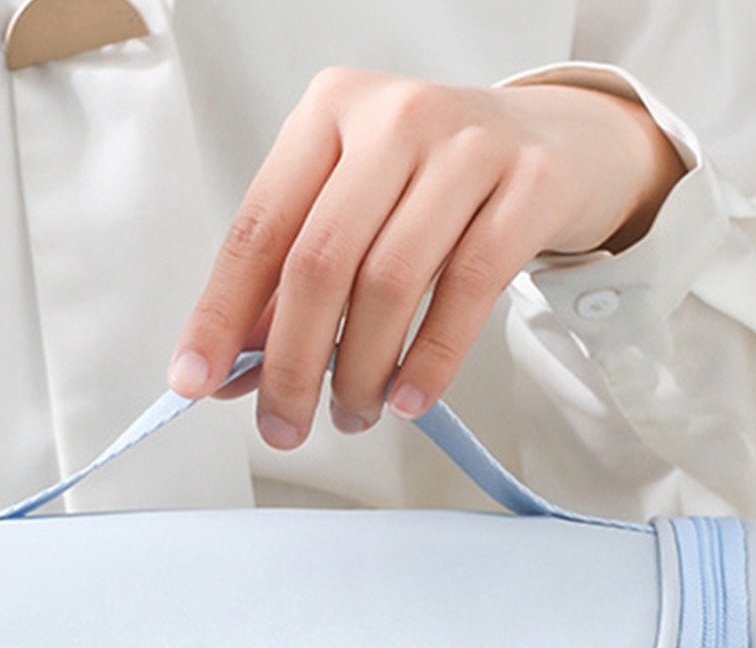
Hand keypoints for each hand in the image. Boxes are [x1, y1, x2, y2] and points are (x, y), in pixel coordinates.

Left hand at [168, 70, 683, 445]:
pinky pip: (468, 291)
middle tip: (285, 425)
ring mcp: (468, 146)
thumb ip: (290, 281)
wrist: (558, 142)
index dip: (221, 315)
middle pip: (320, 262)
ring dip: (359, 372)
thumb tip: (232, 370)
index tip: (196, 382)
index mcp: (329, 114)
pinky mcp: (529, 186)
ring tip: (352, 415)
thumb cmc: (435, 184)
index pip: (258, 228)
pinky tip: (408, 400)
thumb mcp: (352, 209)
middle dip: (291, 365)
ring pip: (389, 283)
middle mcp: (394, 118)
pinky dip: (429, 361)